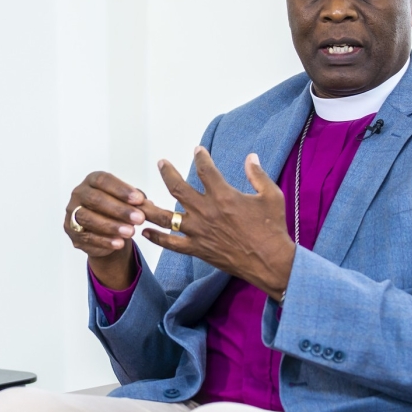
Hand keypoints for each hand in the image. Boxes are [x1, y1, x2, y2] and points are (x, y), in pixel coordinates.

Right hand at [65, 172, 146, 289]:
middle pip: (96, 199)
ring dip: (112, 226)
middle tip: (139, 218)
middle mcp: (79, 193)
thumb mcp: (129, 203)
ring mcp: (72, 212)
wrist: (105, 232)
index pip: (104, 180)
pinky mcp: (71, 231)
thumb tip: (146, 204)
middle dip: (119, 210)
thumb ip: (136, 202)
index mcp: (92, 181)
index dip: (121, 190)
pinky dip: (104, 241)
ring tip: (131, 232)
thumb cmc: (116, 210)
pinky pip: (87, 236)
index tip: (139, 199)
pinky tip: (119, 243)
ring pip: (89, 218)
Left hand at [142, 147, 295, 300]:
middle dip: (167, 173)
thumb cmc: (273, 228)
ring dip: (150, 205)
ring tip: (139, 198)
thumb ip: (258, 175)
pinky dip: (156, 238)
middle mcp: (206, 211)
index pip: (205, 170)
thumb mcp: (271, 196)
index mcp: (223, 196)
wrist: (270, 261)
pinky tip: (145, 232)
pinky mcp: (198, 249)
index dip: (200, 157)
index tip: (197, 150)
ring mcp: (199, 231)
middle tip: (162, 163)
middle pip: (177, 188)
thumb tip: (251, 157)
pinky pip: (171, 244)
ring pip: (166, 217)